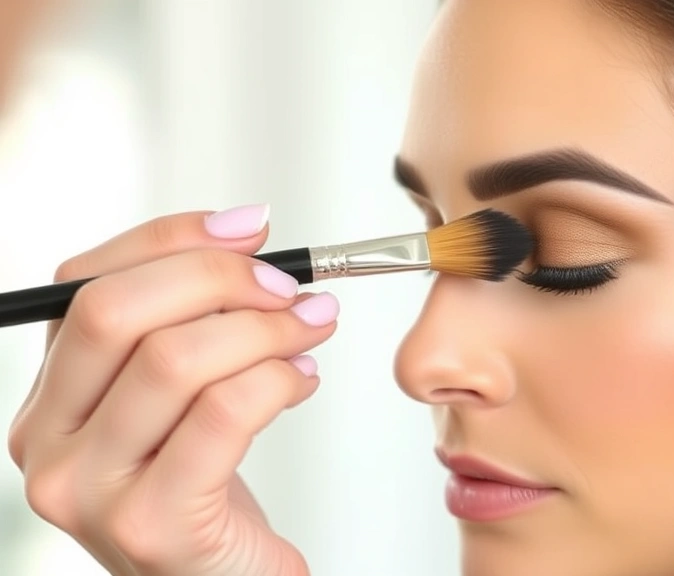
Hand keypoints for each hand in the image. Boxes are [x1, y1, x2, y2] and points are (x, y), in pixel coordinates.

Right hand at [7, 206, 338, 575]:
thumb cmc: (205, 487)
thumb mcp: (177, 398)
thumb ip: (184, 324)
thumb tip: (244, 233)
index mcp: (48, 398)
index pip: (84, 283)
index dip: (172, 238)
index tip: (253, 228)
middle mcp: (46, 442)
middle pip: (116, 310)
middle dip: (218, 277)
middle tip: (290, 286)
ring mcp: (90, 489)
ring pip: (174, 358)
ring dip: (264, 328)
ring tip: (312, 329)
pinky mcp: (153, 522)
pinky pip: (223, 413)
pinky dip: (280, 379)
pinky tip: (304, 380)